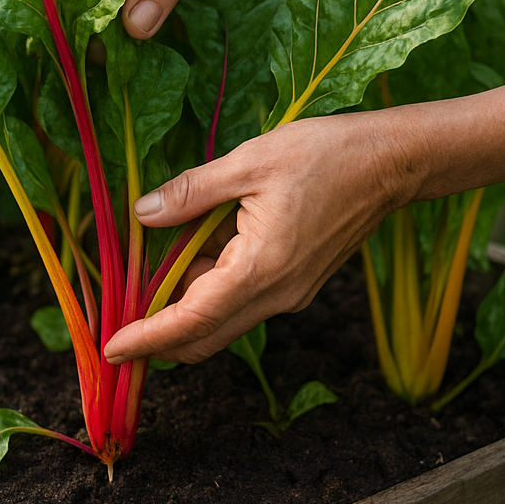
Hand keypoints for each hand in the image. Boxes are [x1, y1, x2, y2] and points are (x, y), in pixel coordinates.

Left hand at [102, 52, 504, 363]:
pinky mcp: (297, 283)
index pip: (191, 321)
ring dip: (183, 313)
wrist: (392, 162)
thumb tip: (141, 214)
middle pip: (204, 337)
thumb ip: (191, 193)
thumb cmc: (325, 155)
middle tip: (117, 324)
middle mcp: (276, 294)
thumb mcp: (248, 163)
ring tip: (145, 281)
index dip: (147, 338)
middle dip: (158, 339)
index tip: (111, 348)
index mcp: (260, 268)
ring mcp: (290, 293)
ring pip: (223, 321)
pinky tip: (189, 259)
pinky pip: (242, 301)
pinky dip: (209, 293)